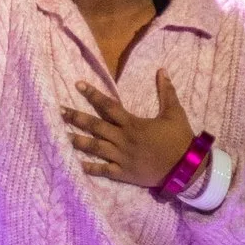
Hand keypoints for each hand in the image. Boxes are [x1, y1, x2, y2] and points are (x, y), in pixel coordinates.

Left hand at [63, 71, 197, 189]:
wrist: (186, 168)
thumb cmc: (180, 139)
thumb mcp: (175, 112)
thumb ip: (166, 92)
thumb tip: (162, 70)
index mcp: (133, 123)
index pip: (108, 106)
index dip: (92, 94)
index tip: (78, 85)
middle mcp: (123, 139)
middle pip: (95, 126)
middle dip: (76, 117)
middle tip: (58, 111)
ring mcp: (121, 157)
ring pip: (94, 147)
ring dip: (77, 141)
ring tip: (60, 135)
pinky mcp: (123, 173)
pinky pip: (102, 170)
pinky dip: (88, 168)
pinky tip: (73, 164)